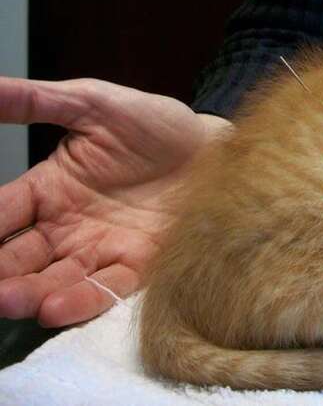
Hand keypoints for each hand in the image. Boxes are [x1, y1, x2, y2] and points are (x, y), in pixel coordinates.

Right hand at [0, 77, 229, 325]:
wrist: (213, 146)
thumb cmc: (154, 123)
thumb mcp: (92, 103)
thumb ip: (36, 101)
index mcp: (49, 189)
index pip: (2, 214)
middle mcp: (68, 226)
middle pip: (20, 257)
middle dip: (0, 273)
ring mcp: (102, 248)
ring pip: (55, 279)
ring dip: (30, 293)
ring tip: (11, 300)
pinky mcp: (139, 264)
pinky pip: (105, 288)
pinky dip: (81, 300)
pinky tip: (55, 309)